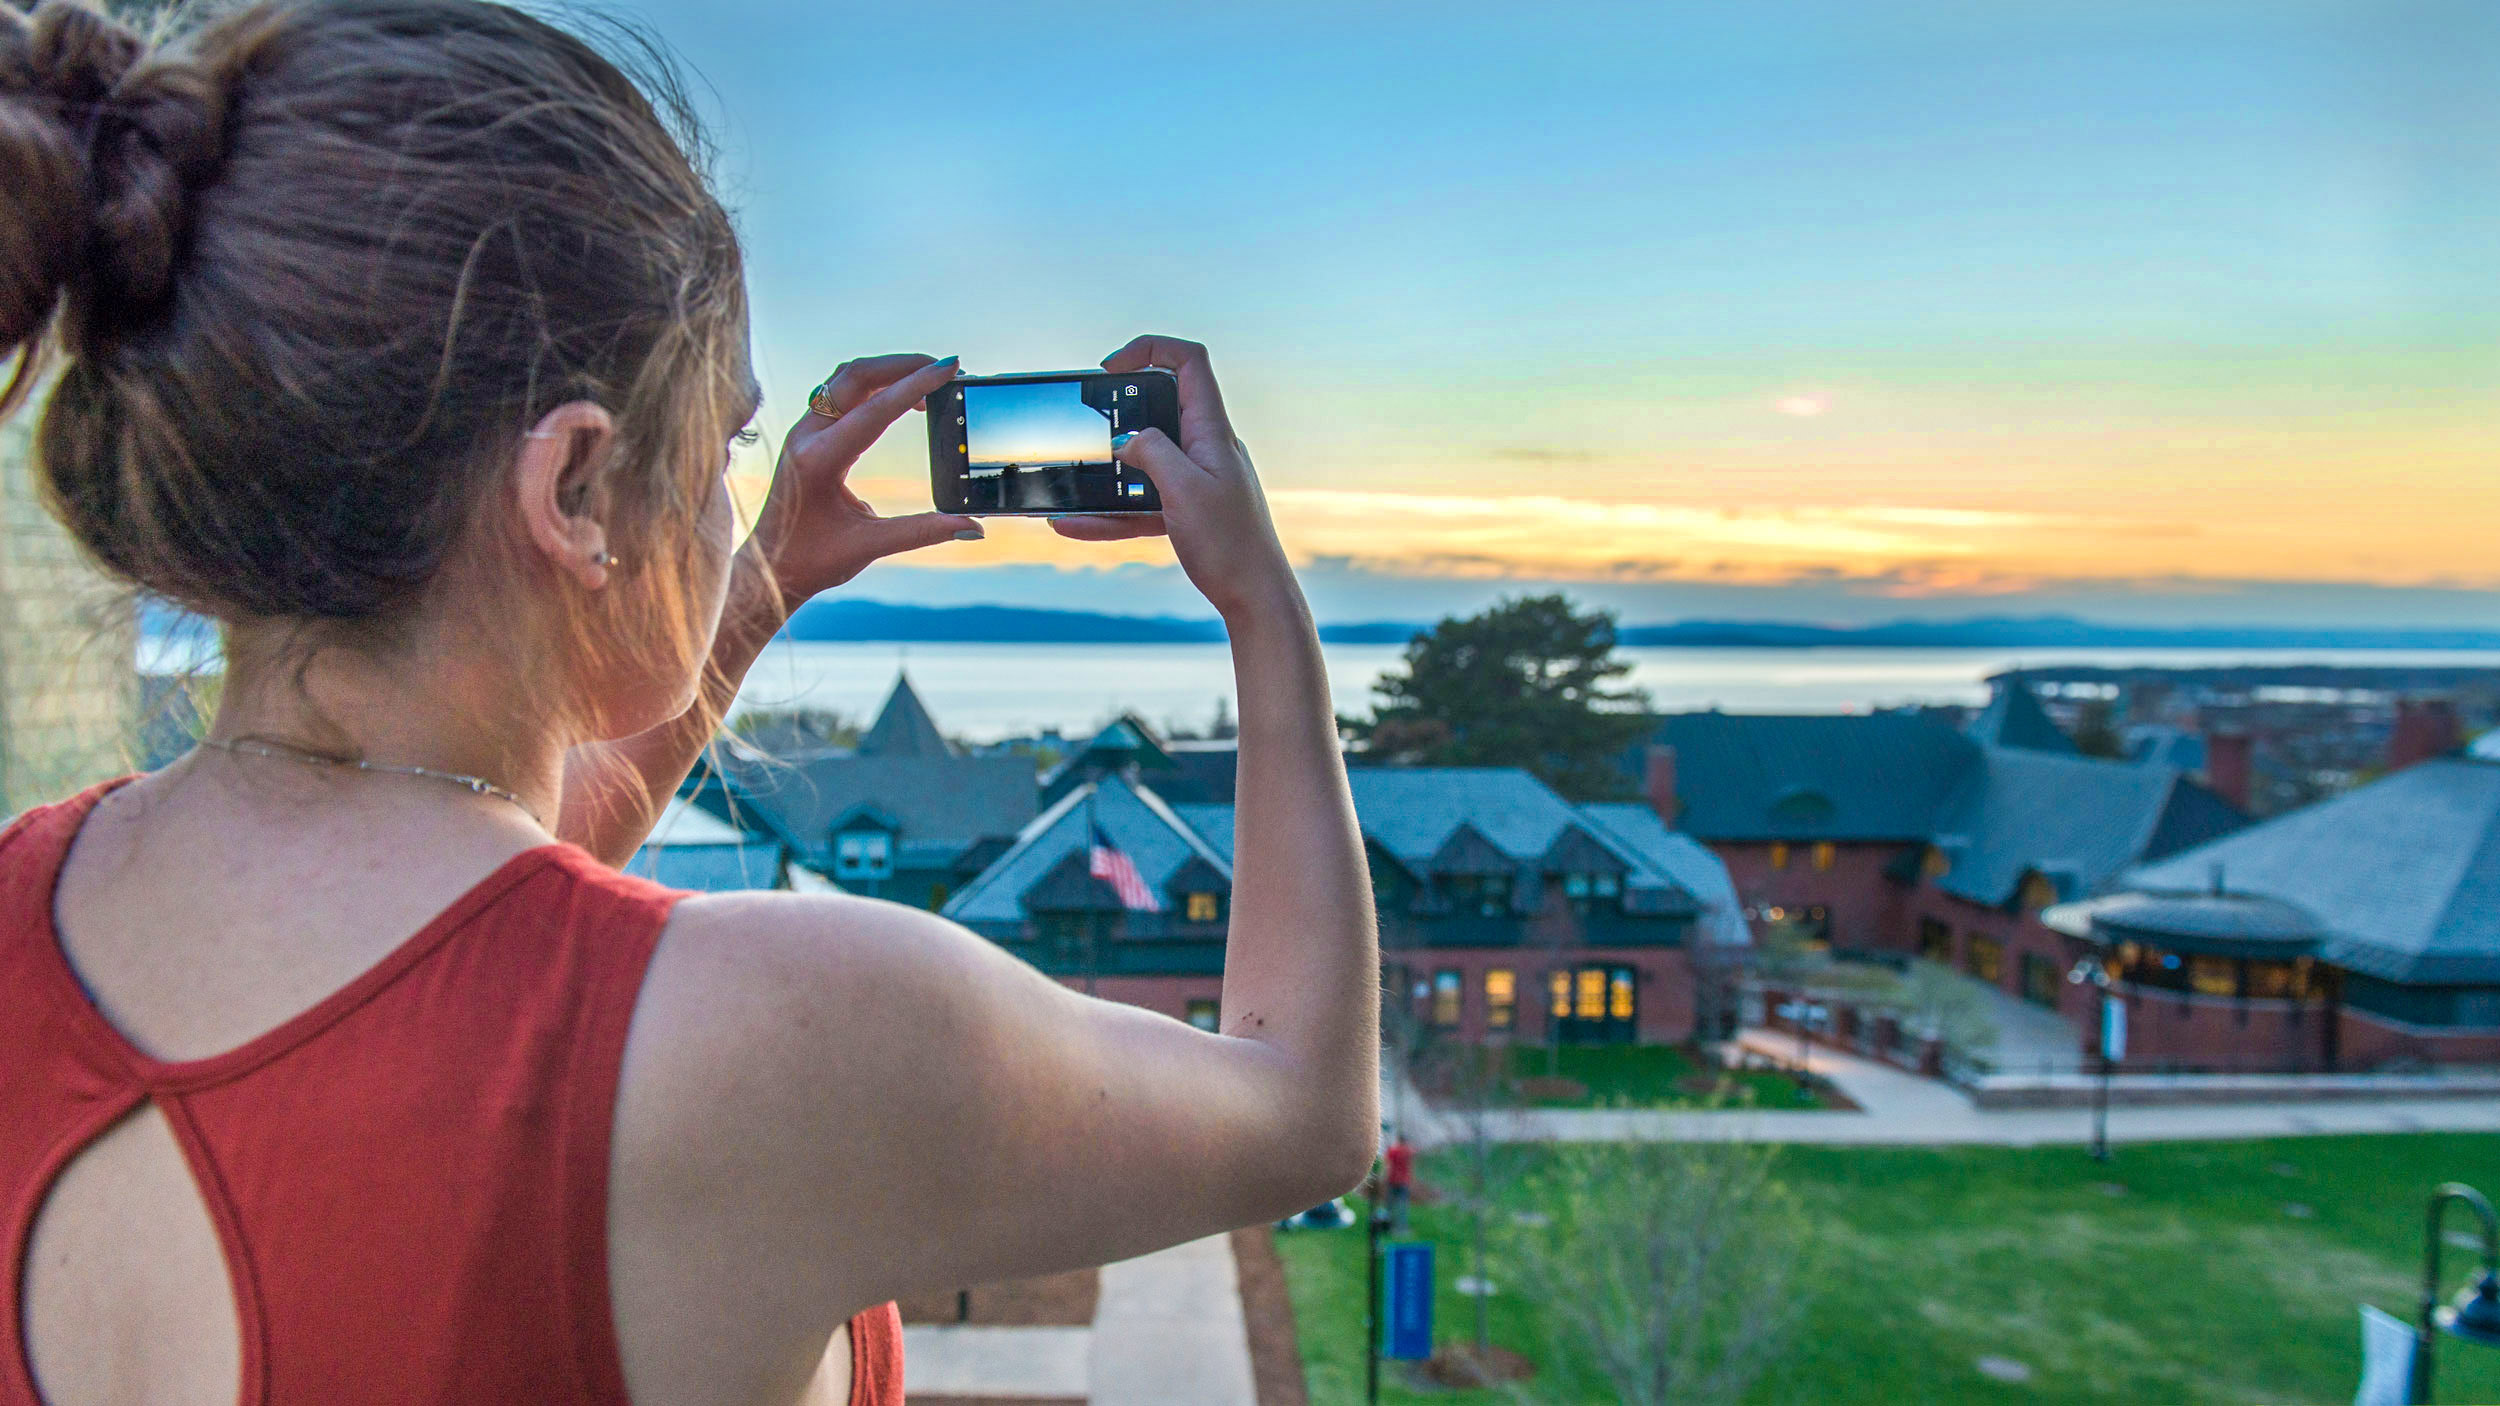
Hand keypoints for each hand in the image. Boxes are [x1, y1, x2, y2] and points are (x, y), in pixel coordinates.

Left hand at [747, 354, 978, 602]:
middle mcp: (806, 437)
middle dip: (903, 364)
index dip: (917, 385)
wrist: (768, 566)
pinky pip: (841, 394)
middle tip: (944, 367)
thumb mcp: (869, 547)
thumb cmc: (812, 560)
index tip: (949, 368)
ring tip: (928, 381)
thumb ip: (922, 531)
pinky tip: (901, 400)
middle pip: (857, 375)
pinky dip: (875, 386)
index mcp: (819, 461)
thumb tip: (972, 525)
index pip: (876, 410)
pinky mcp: (807, 435)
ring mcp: (804, 432)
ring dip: (888, 371)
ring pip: (847, 378)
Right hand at [1050, 336, 1297, 619]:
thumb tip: (1128, 440)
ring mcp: (1199, 479)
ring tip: (1069, 483)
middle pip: (1162, 407)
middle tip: (1086, 424)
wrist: (1256, 599)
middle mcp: (1208, 448)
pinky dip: (1111, 511)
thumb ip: (1153, 452)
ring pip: (1146, 461)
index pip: (1190, 363)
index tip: (1111, 368)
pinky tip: (1074, 524)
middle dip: (1120, 412)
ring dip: (1108, 471)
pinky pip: (1142, 501)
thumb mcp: (1184, 490)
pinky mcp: (1189, 510)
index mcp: (1213, 432)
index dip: (1150, 350)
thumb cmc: (1230, 545)